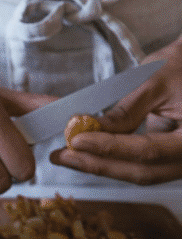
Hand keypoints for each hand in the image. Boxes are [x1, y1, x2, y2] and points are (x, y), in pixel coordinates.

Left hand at [49, 38, 181, 184]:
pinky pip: (144, 166)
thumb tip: (89, 129)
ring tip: (69, 156)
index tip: (77, 141)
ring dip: (102, 166)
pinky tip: (88, 155)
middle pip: (142, 171)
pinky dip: (115, 161)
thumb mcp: (155, 82)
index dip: (109, 148)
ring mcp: (184, 161)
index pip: (148, 150)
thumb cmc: (187, 64)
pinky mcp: (173, 159)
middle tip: (64, 156)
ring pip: (141, 173)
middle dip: (98, 164)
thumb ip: (124, 112)